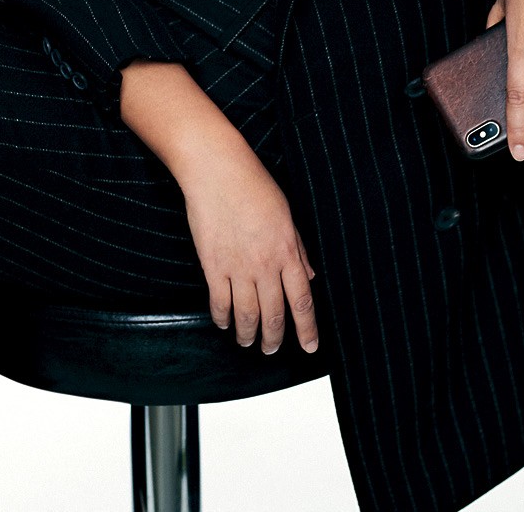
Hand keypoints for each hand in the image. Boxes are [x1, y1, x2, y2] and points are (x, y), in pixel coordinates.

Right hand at [180, 149, 318, 354]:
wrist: (218, 171)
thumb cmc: (254, 185)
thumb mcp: (287, 214)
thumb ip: (299, 249)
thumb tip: (310, 275)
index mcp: (288, 251)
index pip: (302, 300)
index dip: (307, 329)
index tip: (309, 347)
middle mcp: (266, 264)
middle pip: (274, 315)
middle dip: (273, 339)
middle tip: (271, 350)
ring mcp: (238, 267)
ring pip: (247, 315)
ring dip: (248, 334)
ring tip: (247, 342)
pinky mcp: (213, 266)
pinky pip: (219, 303)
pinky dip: (222, 319)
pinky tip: (224, 323)